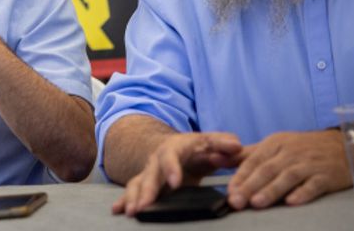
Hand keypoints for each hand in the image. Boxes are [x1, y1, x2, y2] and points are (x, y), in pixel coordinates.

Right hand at [112, 132, 242, 216]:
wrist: (176, 146)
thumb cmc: (196, 148)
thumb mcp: (209, 142)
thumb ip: (222, 144)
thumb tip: (236, 146)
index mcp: (174, 148)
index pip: (170, 156)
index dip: (171, 168)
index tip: (175, 183)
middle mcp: (157, 160)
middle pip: (149, 174)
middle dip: (146, 191)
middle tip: (143, 206)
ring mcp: (149, 172)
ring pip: (137, 184)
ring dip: (132, 197)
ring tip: (131, 212)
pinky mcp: (145, 184)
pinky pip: (132, 191)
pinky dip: (123, 201)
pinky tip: (117, 211)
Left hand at [227, 130, 350, 208]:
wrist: (344, 146)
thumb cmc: (303, 148)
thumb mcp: (274, 146)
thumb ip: (245, 154)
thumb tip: (215, 157)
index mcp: (275, 144)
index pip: (254, 160)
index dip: (240, 176)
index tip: (229, 191)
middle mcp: (290, 152)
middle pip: (267, 169)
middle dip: (249, 186)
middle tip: (236, 201)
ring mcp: (309, 163)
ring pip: (287, 177)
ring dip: (271, 190)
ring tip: (257, 203)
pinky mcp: (326, 175)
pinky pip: (313, 185)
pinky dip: (302, 193)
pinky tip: (292, 202)